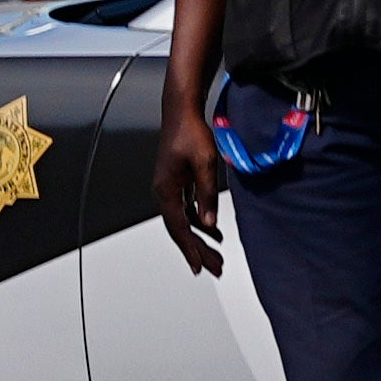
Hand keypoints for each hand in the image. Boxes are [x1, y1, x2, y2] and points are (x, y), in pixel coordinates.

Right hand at [153, 96, 226, 275]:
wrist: (182, 112)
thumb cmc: (191, 133)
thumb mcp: (205, 164)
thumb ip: (207, 194)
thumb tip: (210, 222)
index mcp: (166, 191)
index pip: (179, 228)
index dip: (190, 249)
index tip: (199, 267)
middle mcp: (164, 192)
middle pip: (181, 229)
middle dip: (198, 250)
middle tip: (214, 268)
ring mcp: (170, 188)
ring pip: (184, 221)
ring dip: (200, 238)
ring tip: (216, 255)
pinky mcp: (178, 182)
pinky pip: (187, 209)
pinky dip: (200, 221)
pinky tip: (214, 230)